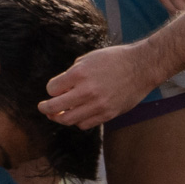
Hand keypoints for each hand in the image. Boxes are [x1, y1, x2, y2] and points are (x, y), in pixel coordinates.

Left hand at [37, 42, 158, 130]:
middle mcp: (87, 91)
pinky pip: (85, 124)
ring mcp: (98, 105)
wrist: (142, 67)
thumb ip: (72, 74)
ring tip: (56, 115)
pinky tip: (77, 115)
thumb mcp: (88, 59)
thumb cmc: (114, 59)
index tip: (54, 89)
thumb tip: (60, 88)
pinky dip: (77, 121)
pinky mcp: (108, 114)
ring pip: (69, 120)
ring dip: (59, 118)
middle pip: (55, 108)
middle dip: (45, 108)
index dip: (51, 89)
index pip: (52, 89)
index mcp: (79, 74)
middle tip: (42, 108)